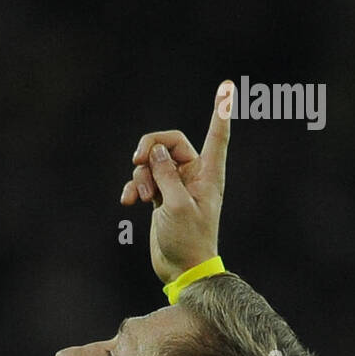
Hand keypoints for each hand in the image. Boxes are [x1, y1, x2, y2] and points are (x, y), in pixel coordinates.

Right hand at [120, 80, 232, 284]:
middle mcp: (193, 175)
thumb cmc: (188, 240)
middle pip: (170, 142)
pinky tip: (127, 202)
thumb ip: (166, 175)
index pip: (217, 134)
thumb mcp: (177, 205)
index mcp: (208, 173)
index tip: (227, 86)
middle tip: (138, 160)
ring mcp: (175, 185)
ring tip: (140, 198)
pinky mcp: (161, 198)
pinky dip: (134, 188)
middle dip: (151, 148)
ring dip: (140, 176)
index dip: (221, 110)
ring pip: (152, 163)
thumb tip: (155, 153)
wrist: (181, 269)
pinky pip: (144, 180)